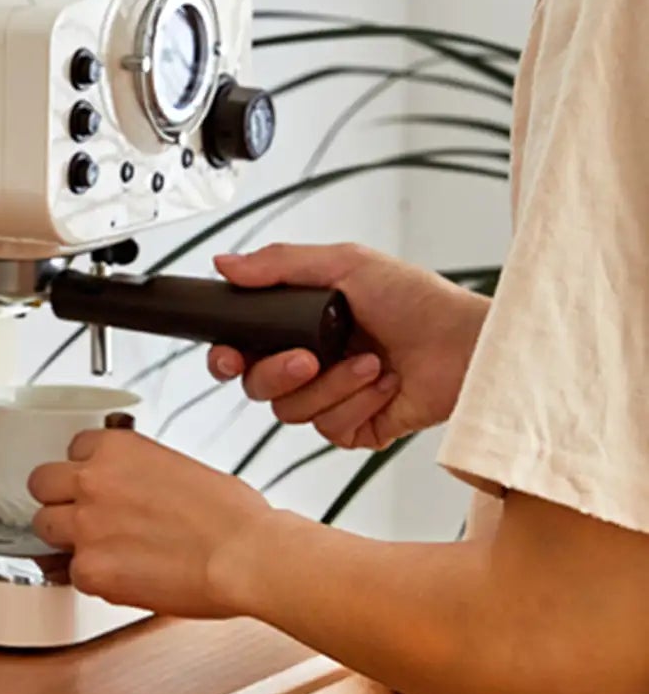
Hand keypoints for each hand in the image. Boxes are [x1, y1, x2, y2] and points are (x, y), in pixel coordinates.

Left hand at [29, 427, 270, 618]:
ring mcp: (86, 526)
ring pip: (45, 528)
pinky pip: (71, 573)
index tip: (95, 482)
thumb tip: (130, 488)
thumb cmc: (231, 516)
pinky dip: (94, 577)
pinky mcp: (91, 570)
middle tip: (82, 514)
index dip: (84, 469)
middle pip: (41, 483)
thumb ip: (138, 473)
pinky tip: (124, 576)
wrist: (246, 555)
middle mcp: (92, 481)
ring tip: (102, 549)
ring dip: (66, 537)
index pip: (72, 448)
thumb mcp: (179, 467)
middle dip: (59, 498)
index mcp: (117, 448)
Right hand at [207, 244, 489, 449]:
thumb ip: (280, 263)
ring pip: (292, 411)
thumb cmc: (420, 301)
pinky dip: (359, 404)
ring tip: (371, 362)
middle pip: (258, 386)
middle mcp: (313, 363)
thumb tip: (226, 264)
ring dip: (334, 385)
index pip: (243, 349)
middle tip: (308, 358)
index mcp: (301, 325)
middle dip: (279, 373)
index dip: (226, 356)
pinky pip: (330, 429)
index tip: (229, 354)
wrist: (467, 345)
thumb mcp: (347, 264)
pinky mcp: (356, 428)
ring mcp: (333, 397)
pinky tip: (385, 385)